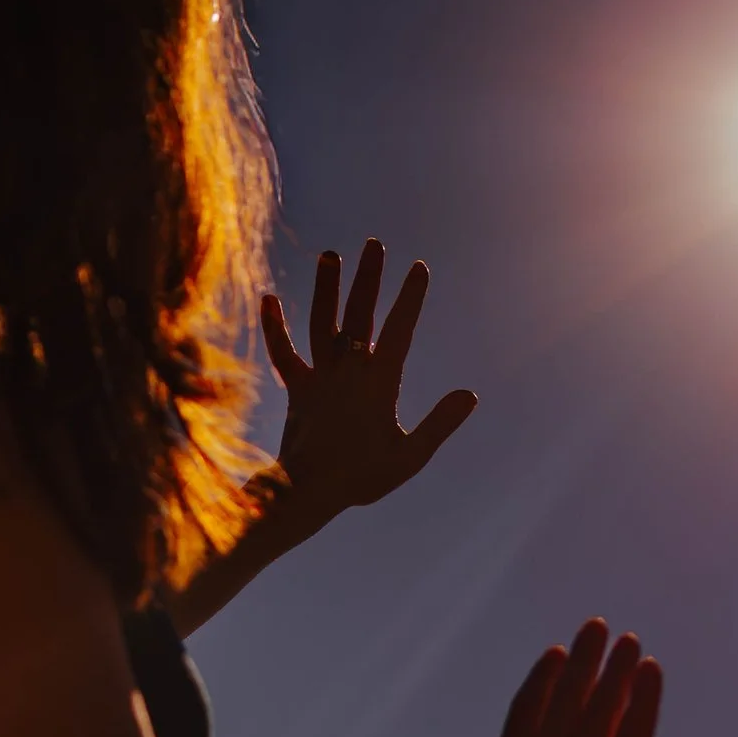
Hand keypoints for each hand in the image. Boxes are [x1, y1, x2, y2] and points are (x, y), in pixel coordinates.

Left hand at [262, 239, 478, 524]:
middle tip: (374, 244)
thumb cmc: (362, 477)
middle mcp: (347, 370)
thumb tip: (469, 395)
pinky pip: (283, 351)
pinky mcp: (296, 387)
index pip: (398, 329)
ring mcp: (319, 376)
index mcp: (379, 382)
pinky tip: (268, 298)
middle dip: (368, 277)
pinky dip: (274, 326)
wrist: (306, 492)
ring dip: (326, 288)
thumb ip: (439, 424)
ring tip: (330, 255)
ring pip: (322, 322)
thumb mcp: (410, 456)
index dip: (410, 297)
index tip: (419, 267)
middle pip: (359, 314)